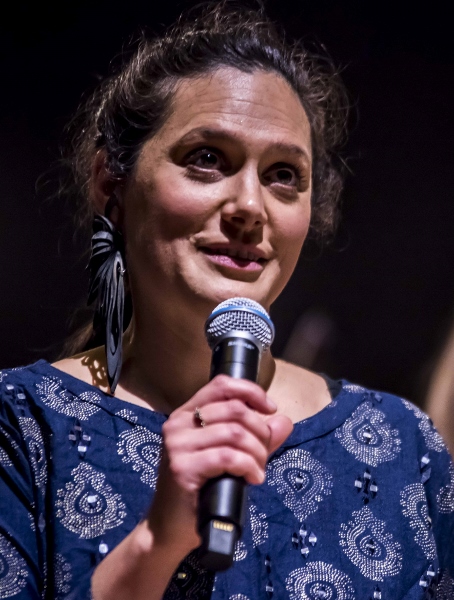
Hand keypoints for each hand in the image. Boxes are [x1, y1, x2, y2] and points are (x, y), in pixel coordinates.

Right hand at [147, 375, 291, 555]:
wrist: (170, 526)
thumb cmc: (201, 488)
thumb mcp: (231, 456)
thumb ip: (256, 437)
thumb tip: (284, 421)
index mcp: (186, 413)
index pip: (221, 385)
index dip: (251, 391)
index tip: (270, 409)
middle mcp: (178, 423)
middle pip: (234, 409)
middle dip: (260, 431)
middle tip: (264, 454)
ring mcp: (177, 445)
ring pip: (234, 433)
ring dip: (257, 452)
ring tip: (258, 470)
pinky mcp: (182, 468)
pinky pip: (227, 457)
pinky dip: (249, 466)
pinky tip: (253, 478)